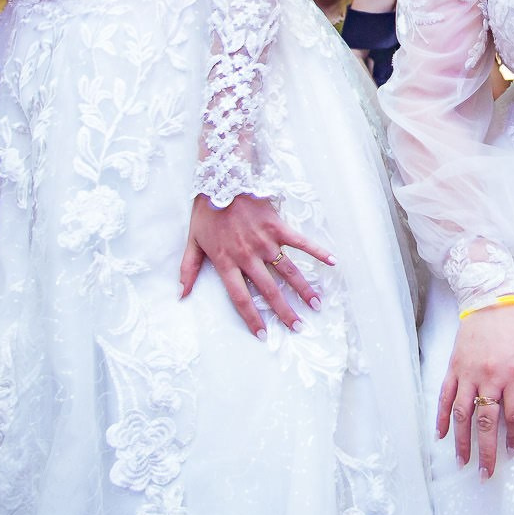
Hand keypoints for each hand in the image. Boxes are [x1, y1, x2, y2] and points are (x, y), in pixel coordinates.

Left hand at [178, 193, 334, 337]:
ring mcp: (265, 242)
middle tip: (298, 327)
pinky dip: (317, 252)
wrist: (221, 180)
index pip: (241, 298)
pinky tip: (332, 262)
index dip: (253, 318)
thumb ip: (187, 270)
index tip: (264, 335)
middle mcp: (248, 256)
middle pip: (269, 291)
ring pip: (288, 271)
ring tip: (316, 305)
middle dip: (285, 311)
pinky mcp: (278, 226)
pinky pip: (300, 242)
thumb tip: (181, 295)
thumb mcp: (192, 241)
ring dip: (303, 289)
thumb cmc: (206, 211)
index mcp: (226, 263)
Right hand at [437, 304, 513, 478]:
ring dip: (462, 441)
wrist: (493, 300)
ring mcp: (469, 373)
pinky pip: (446, 397)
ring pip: (463, 414)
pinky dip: (443, 418)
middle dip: (486, 451)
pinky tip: (442, 435)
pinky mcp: (454, 367)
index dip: (513, 438)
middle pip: (486, 422)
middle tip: (485, 473)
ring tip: (463, 462)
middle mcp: (490, 377)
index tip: (512, 453)